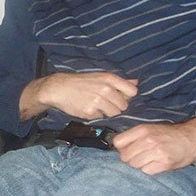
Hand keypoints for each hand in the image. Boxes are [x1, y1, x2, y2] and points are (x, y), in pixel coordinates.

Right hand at [20, 72, 137, 120]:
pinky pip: (101, 118)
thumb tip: (136, 83)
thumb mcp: (100, 77)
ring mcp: (98, 101)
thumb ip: (119, 82)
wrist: (58, 88)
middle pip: (123, 105)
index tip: (119, 97)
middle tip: (104, 102)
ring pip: (114, 113)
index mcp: (109, 79)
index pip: (132, 92)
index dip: (127, 96)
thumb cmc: (80, 82)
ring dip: (107, 112)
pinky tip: (87, 108)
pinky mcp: (90, 112)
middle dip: (116, 106)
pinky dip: (96, 115)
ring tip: (96, 105)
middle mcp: (105, 89)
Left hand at [113, 116, 195, 174]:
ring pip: (134, 165)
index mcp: (142, 130)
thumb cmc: (170, 135)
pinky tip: (154, 166)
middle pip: (125, 156)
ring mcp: (156, 152)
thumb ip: (134, 137)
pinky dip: (148, 171)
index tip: (128, 150)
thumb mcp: (150, 129)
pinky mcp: (164, 163)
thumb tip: (117, 147)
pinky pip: (146, 172)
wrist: (194, 138)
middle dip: (130, 159)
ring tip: (148, 162)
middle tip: (140, 158)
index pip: (118, 142)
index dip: (121, 148)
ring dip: (139, 166)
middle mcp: (148, 140)